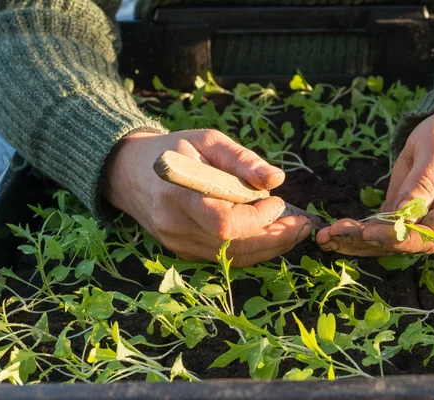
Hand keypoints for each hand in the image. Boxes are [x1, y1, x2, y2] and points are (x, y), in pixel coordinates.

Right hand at [104, 129, 311, 265]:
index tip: (277, 202)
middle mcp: (176, 227)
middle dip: (276, 238)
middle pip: (235, 248)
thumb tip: (276, 180)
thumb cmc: (173, 150)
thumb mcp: (207, 141)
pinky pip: (226, 258)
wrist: (130, 173)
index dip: (259, 219)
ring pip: (234, 259)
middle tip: (303, 224)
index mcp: (178, 195)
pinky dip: (253, 249)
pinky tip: (271, 235)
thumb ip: (241, 159)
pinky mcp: (184, 252)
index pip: (225, 224)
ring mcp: (179, 244)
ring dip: (270, 247)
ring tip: (295, 230)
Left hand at [315, 109, 433, 255]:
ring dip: (355, 241)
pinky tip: (331, 233)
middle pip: (403, 243)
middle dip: (367, 241)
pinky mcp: (401, 215)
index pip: (429, 235)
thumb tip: (405, 215)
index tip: (367, 232)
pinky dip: (355, 231)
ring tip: (325, 237)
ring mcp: (420, 222)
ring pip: (386, 240)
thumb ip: (424, 182)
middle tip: (334, 235)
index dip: (397, 238)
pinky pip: (378, 228)